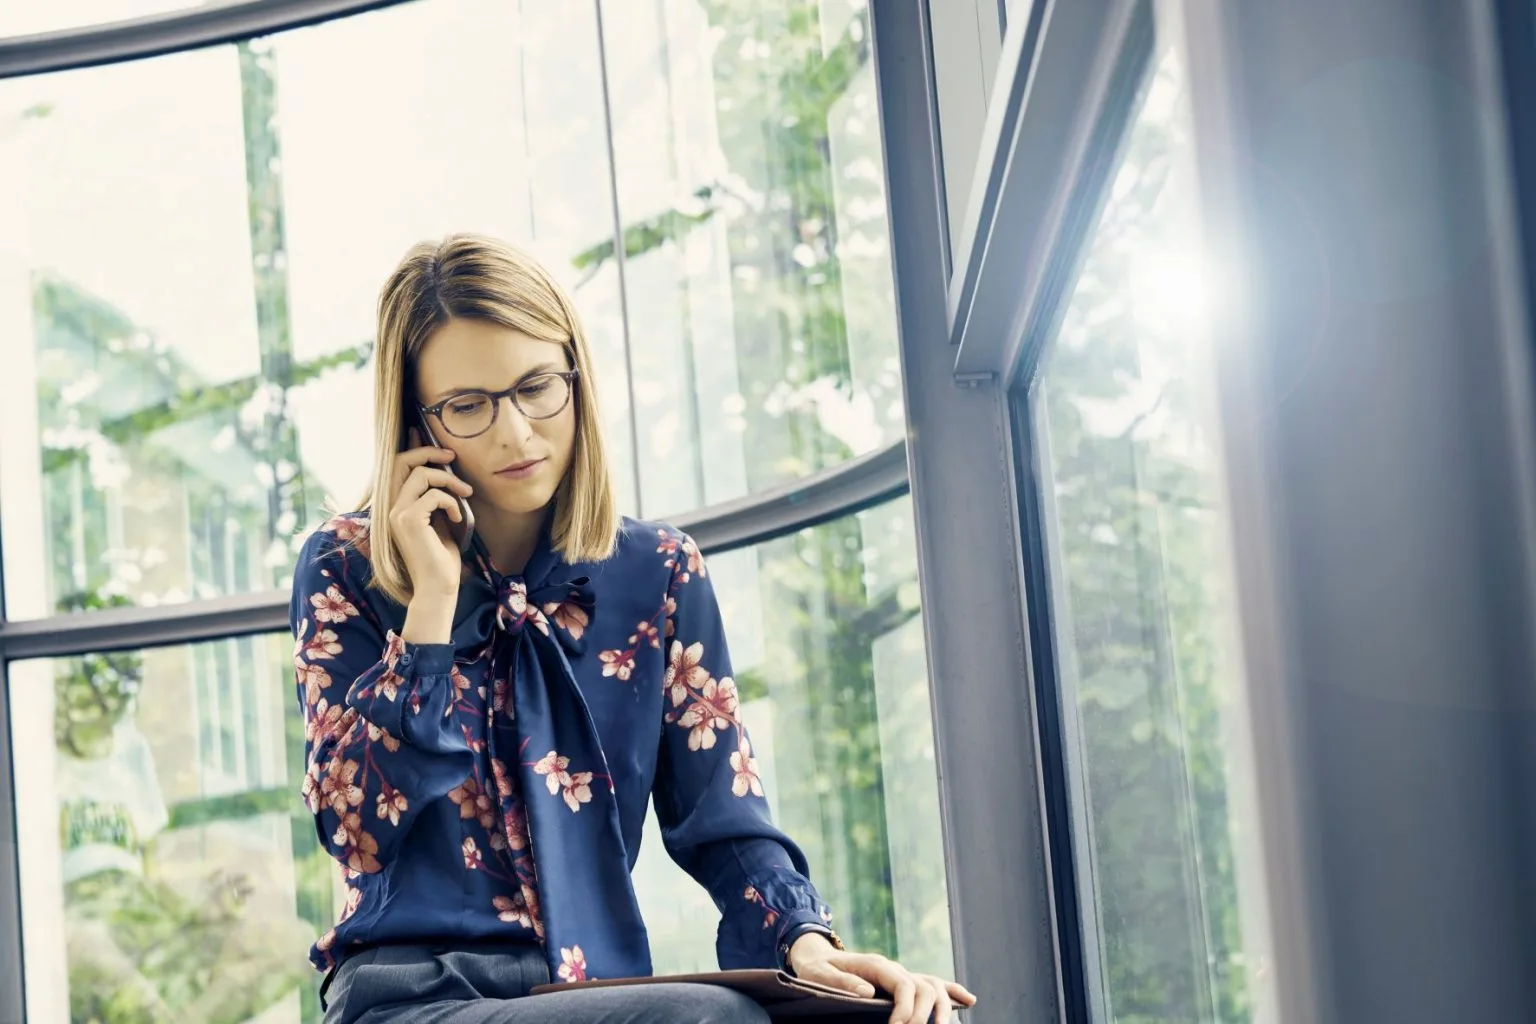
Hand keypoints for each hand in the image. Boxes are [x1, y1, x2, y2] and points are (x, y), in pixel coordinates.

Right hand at [390, 429, 471, 597]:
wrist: (438, 587)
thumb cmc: (441, 557)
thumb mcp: (439, 519)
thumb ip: (436, 496)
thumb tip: (442, 470)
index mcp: (395, 506)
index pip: (397, 465)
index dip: (412, 447)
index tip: (424, 434)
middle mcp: (390, 507)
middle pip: (403, 461)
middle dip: (429, 452)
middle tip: (452, 456)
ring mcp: (396, 513)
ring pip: (421, 474)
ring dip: (449, 480)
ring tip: (465, 495)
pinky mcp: (408, 520)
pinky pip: (435, 495)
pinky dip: (453, 502)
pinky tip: (458, 519)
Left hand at [787, 933, 976, 1023]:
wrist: (816, 956)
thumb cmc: (816, 968)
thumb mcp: (819, 974)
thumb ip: (841, 983)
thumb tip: (867, 992)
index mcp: (876, 965)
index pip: (903, 984)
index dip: (906, 1008)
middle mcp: (894, 968)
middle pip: (924, 986)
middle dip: (924, 1014)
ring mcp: (900, 974)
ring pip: (934, 985)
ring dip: (944, 1007)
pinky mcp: (903, 982)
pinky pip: (932, 984)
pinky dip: (951, 991)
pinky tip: (968, 1000)